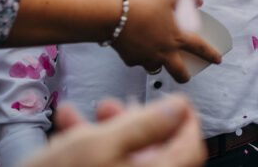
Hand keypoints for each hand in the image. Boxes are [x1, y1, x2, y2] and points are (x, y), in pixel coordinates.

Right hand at [23, 95, 205, 166]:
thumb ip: (145, 124)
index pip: (191, 148)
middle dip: (134, 121)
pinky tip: (66, 128)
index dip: (186, 119)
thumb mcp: (98, 144)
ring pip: (125, 159)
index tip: (175, 99)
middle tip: (113, 104)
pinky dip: (90, 150)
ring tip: (86, 113)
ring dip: (108, 132)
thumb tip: (180, 108)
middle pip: (157, 152)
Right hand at [112, 0, 222, 81]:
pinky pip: (137, 61)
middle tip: (185, 76)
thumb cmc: (144, 4)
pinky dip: (139, 57)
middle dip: (184, 76)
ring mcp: (146, 59)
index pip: (200, 49)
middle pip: (178, 72)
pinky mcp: (130, 60)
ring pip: (156, 68)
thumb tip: (199, 0)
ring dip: (159, 65)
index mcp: (177, 38)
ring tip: (158, 59)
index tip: (218, 61)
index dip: (211, 55)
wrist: (114, 16)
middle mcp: (164, 53)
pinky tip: (136, 47)